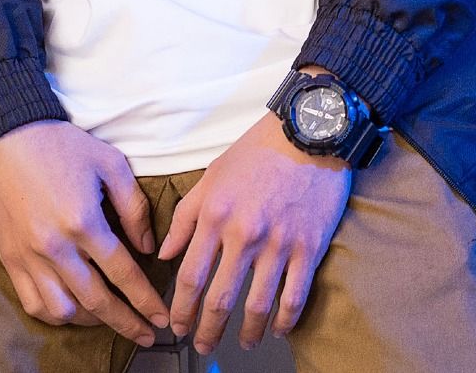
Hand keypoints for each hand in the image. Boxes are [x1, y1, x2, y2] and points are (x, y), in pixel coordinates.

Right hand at [0, 119, 169, 346]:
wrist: (7, 138)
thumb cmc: (62, 146)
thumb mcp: (111, 164)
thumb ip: (134, 208)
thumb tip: (148, 247)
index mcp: (84, 222)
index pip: (123, 273)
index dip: (146, 300)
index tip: (161, 317)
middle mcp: (55, 247)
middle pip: (97, 300)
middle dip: (126, 322)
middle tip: (147, 335)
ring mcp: (29, 257)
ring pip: (63, 309)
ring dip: (91, 321)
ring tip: (111, 318)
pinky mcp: (10, 259)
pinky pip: (32, 302)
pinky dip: (55, 314)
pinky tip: (72, 311)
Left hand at [158, 104, 353, 352]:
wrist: (310, 131)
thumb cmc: (258, 151)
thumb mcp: (212, 176)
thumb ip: (185, 217)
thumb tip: (165, 254)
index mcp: (216, 216)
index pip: (189, 277)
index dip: (180, 310)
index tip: (177, 326)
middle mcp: (244, 235)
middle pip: (220, 300)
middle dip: (207, 331)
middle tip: (203, 345)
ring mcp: (279, 243)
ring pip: (257, 306)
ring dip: (246, 333)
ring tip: (242, 343)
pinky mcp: (310, 246)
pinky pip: (295, 296)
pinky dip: (285, 321)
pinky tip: (278, 330)